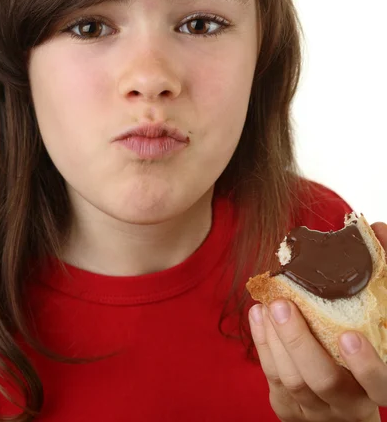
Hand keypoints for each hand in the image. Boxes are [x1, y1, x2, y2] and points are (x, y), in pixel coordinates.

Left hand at [248, 221, 386, 421]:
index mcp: (379, 386)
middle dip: (300, 342)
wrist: (345, 404)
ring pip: (293, 381)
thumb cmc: (370, 345)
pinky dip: (264, 345)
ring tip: (269, 304)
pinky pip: (273, 379)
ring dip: (277, 339)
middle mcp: (350, 406)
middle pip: (324, 381)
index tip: (348, 336)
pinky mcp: (290, 410)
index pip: (382, 387)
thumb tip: (376, 228)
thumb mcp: (382, 318)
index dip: (367, 366)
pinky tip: (259, 314)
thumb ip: (382, 277)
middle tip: (284, 305)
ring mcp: (318, 412)